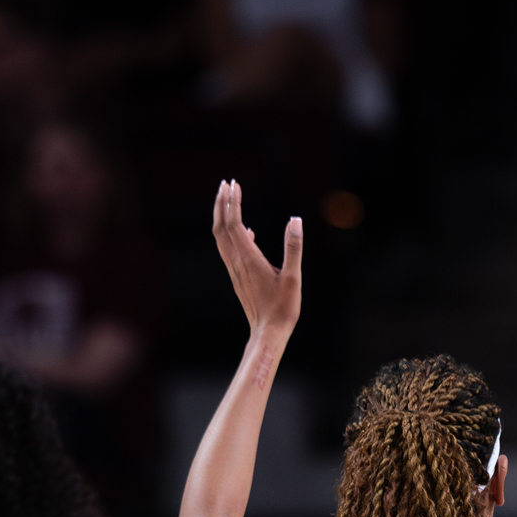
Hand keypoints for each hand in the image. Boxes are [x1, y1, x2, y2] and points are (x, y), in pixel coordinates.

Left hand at [212, 180, 302, 337]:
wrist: (268, 332)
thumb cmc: (283, 308)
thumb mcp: (293, 277)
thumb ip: (293, 248)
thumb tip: (295, 221)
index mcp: (249, 260)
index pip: (235, 224)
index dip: (233, 203)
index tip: (235, 184)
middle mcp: (237, 263)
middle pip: (221, 227)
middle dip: (221, 204)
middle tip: (226, 184)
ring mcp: (235, 270)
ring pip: (221, 237)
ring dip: (222, 216)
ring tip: (228, 200)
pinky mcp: (238, 276)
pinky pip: (228, 248)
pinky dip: (231, 232)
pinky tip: (246, 230)